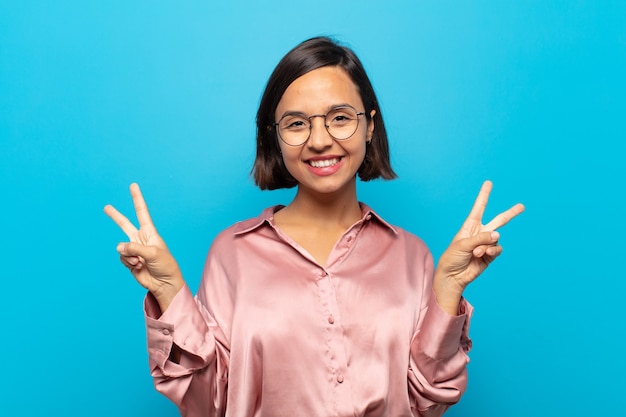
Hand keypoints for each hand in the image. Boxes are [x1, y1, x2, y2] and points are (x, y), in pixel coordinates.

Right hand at [104, 183, 183, 311]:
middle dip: (115, 216)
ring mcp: (134, 250)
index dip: (137, 199)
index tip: (133, 186)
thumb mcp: (153, 253)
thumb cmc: (165, 265)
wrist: (164, 283)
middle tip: (106, 207)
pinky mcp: (130, 261)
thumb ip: (134, 247)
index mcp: (150, 232)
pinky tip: (138, 266)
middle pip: (125, 224)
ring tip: (140, 262)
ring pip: (121, 247)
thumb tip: (119, 247)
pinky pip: (122, 257)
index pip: (142, 212)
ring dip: (129, 255)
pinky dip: (128, 262)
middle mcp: (140, 239)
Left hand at [434, 180, 524, 313]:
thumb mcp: (463, 244)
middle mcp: (480, 233)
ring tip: (476, 252)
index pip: (479, 208)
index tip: (489, 183)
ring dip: (487, 245)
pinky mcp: (490, 256)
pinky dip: (491, 251)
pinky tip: (482, 255)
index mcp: (470, 226)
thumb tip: (498, 235)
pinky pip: (497, 249)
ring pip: (496, 239)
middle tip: (522, 207)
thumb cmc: (452, 257)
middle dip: (510, 214)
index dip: (484, 195)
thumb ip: (481, 238)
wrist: (453, 276)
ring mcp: (486, 244)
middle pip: (499, 221)